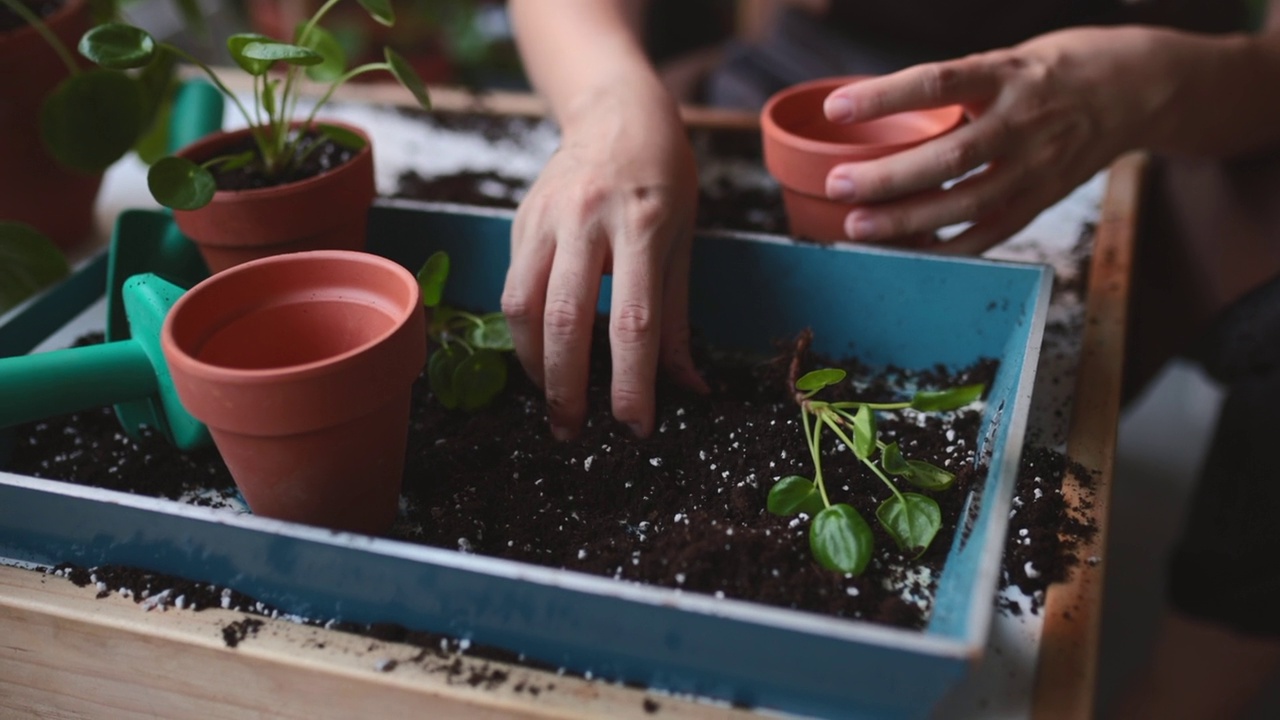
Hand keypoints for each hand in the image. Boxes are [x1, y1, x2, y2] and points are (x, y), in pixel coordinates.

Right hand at [502, 81, 707, 440]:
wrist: (616, 110)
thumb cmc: (663, 177)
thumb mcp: (684, 241)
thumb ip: (678, 319)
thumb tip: (692, 389)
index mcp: (642, 225)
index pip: (632, 321)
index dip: (632, 382)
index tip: (635, 426)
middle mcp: (587, 220)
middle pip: (565, 319)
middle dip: (566, 387)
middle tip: (573, 431)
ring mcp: (546, 218)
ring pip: (522, 306)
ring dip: (533, 365)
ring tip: (552, 402)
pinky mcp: (520, 221)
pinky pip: (512, 287)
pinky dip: (523, 332)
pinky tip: (540, 357)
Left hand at [821, 26, 1170, 253]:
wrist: (1139, 88)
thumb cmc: (1056, 69)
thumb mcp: (1006, 59)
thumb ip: (955, 87)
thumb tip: (880, 111)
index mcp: (1007, 75)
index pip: (938, 82)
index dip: (885, 96)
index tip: (837, 108)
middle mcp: (1024, 122)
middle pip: (950, 157)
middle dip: (888, 177)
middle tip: (838, 186)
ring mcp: (1037, 166)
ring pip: (967, 203)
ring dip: (908, 221)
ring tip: (858, 227)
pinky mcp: (1044, 198)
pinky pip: (992, 232)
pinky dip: (948, 248)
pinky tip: (908, 253)